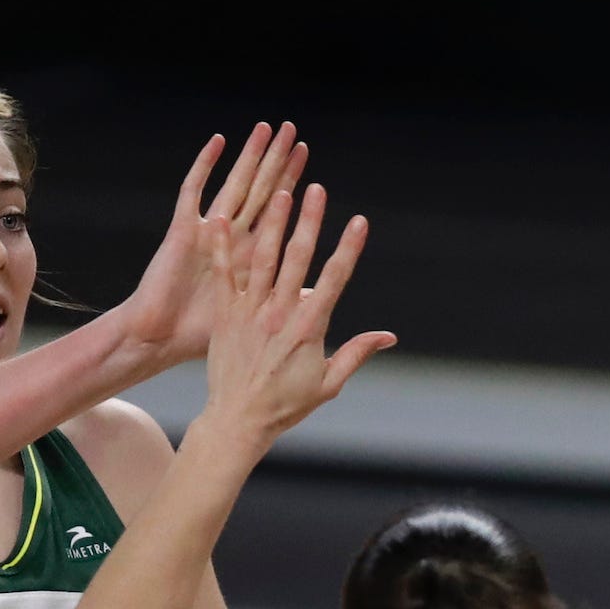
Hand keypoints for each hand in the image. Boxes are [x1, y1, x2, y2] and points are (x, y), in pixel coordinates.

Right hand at [121, 122, 308, 367]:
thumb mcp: (253, 320)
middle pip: (261, 191)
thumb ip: (285, 304)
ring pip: (235, 184)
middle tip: (294, 133)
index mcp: (250, 258)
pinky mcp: (183, 231)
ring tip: (269, 129)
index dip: (292, 186)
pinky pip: (195, 192)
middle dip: (278, 162)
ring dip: (252, 156)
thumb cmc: (203, 338)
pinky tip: (220, 141)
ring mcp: (208, 232)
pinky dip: (205, 166)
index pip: (277, 213)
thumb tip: (318, 297)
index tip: (310, 162)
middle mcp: (231, 239)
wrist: (159, 340)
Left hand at [196, 186, 396, 449]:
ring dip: (272, 223)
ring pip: (263, 258)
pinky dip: (222, 247)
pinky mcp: (226, 315)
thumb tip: (389, 336)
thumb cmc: (286, 405)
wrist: (238, 420)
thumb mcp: (329, 384)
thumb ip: (357, 354)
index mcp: (310, 328)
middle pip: (298, 258)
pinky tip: (220, 219)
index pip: (334, 279)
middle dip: (309, 220)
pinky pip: (225, 275)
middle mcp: (280, 313)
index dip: (348, 247)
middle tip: (316, 188)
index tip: (359, 221)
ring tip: (279, 191)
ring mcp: (251, 311)